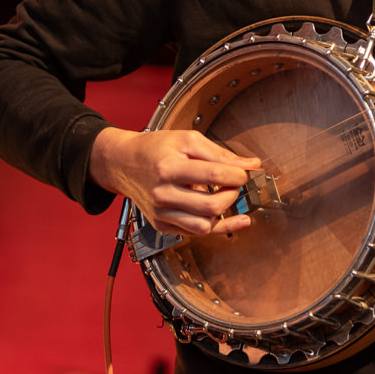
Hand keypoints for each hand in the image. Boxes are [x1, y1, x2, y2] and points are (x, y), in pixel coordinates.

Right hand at [90, 126, 260, 236]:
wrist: (123, 163)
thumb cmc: (155, 149)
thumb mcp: (187, 140)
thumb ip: (220, 153)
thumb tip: (251, 164)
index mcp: (168, 168)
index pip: (214, 174)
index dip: (238, 174)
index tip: (244, 171)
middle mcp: (163, 194)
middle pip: (211, 205)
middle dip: (232, 194)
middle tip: (235, 183)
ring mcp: (161, 213)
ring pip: (204, 226)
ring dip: (224, 212)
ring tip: (226, 196)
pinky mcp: (162, 225)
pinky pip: (195, 233)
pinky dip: (218, 227)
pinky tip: (235, 220)